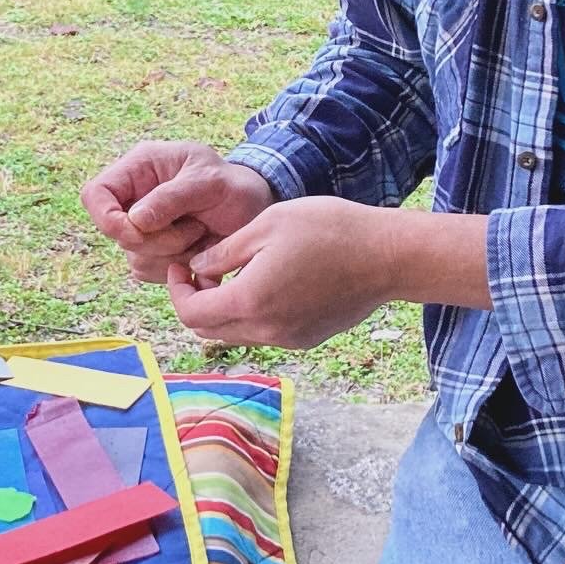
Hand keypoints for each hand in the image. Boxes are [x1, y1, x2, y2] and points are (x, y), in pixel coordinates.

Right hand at [80, 140, 274, 284]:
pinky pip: (149, 273)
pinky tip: (199, 250)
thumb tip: (135, 220)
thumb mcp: (209, 181)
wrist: (254, 210)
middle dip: (157, 240)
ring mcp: (141, 228)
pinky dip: (176, 268)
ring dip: (172, 254)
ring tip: (202, 234)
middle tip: (195, 227)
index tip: (139, 230)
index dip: (107, 217)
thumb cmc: (234, 186)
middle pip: (115, 233)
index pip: (95, 194)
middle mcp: (134, 198)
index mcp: (139, 169)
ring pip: (134, 258)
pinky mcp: (153, 252)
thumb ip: (172, 197)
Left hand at [165, 196, 398, 348]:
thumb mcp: (267, 225)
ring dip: (223, 309)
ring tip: (235, 273)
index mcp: (250, 300)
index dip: (177, 290)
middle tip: (202, 270)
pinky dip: (251, 314)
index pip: (191, 313)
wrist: (387, 256)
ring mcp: (289, 339)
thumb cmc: (329, 229)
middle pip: (208, 330)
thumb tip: (197, 269)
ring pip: (236, 334)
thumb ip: (224, 251)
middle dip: (195, 302)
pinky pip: (264, 333)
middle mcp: (266, 330)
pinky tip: (267, 283)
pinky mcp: (307, 338)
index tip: (181, 265)